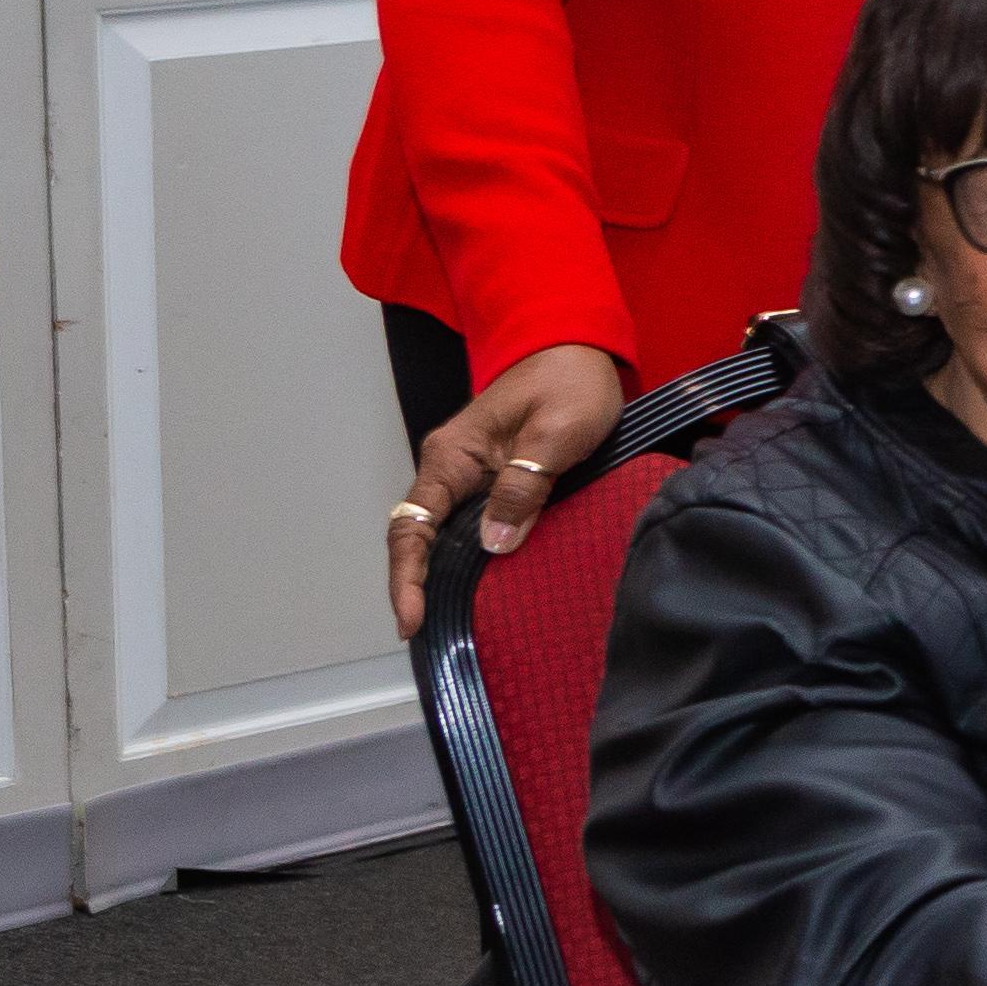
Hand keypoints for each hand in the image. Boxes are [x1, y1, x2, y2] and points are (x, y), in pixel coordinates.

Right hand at [389, 342, 626, 635]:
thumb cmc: (570, 384)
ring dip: (443, 576)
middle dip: (418, 587)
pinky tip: (486, 586)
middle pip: (419, 537)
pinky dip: (470, 556)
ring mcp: (469, 474)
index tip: (410, 620)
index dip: (406, 577)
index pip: (412, 525)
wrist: (581, 349)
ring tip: (452, 624)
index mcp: (453, 457)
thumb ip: (525, 485)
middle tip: (431, 636)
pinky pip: (471, 523)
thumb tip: (494, 544)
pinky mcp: (493, 478)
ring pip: (444, 534)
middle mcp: (450, 468)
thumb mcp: (556, 434)